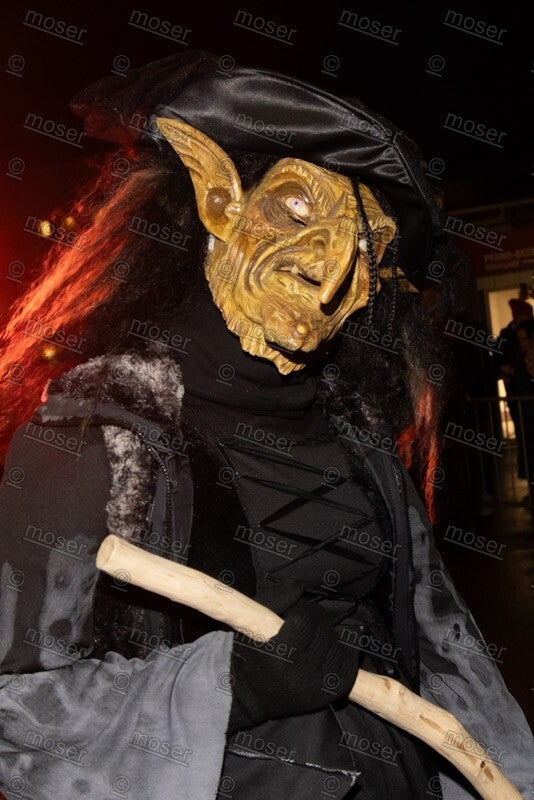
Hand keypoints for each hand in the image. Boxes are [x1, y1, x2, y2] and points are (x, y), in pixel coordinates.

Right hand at [228, 599, 360, 732]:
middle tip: (305, 623)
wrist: (249, 694)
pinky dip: (344, 652)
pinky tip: (329, 648)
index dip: (303, 611)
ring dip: (329, 635)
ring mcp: (317, 687)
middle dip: (317, 621)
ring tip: (313, 637)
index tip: (294, 613)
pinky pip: (348, 665)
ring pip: (338, 646)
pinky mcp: (329, 695)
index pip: (306, 621)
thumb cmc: (249, 654)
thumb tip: (299, 585)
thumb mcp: (252, 622)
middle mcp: (302, 675)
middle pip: (324, 632)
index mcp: (280, 656)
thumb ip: (277, 599)